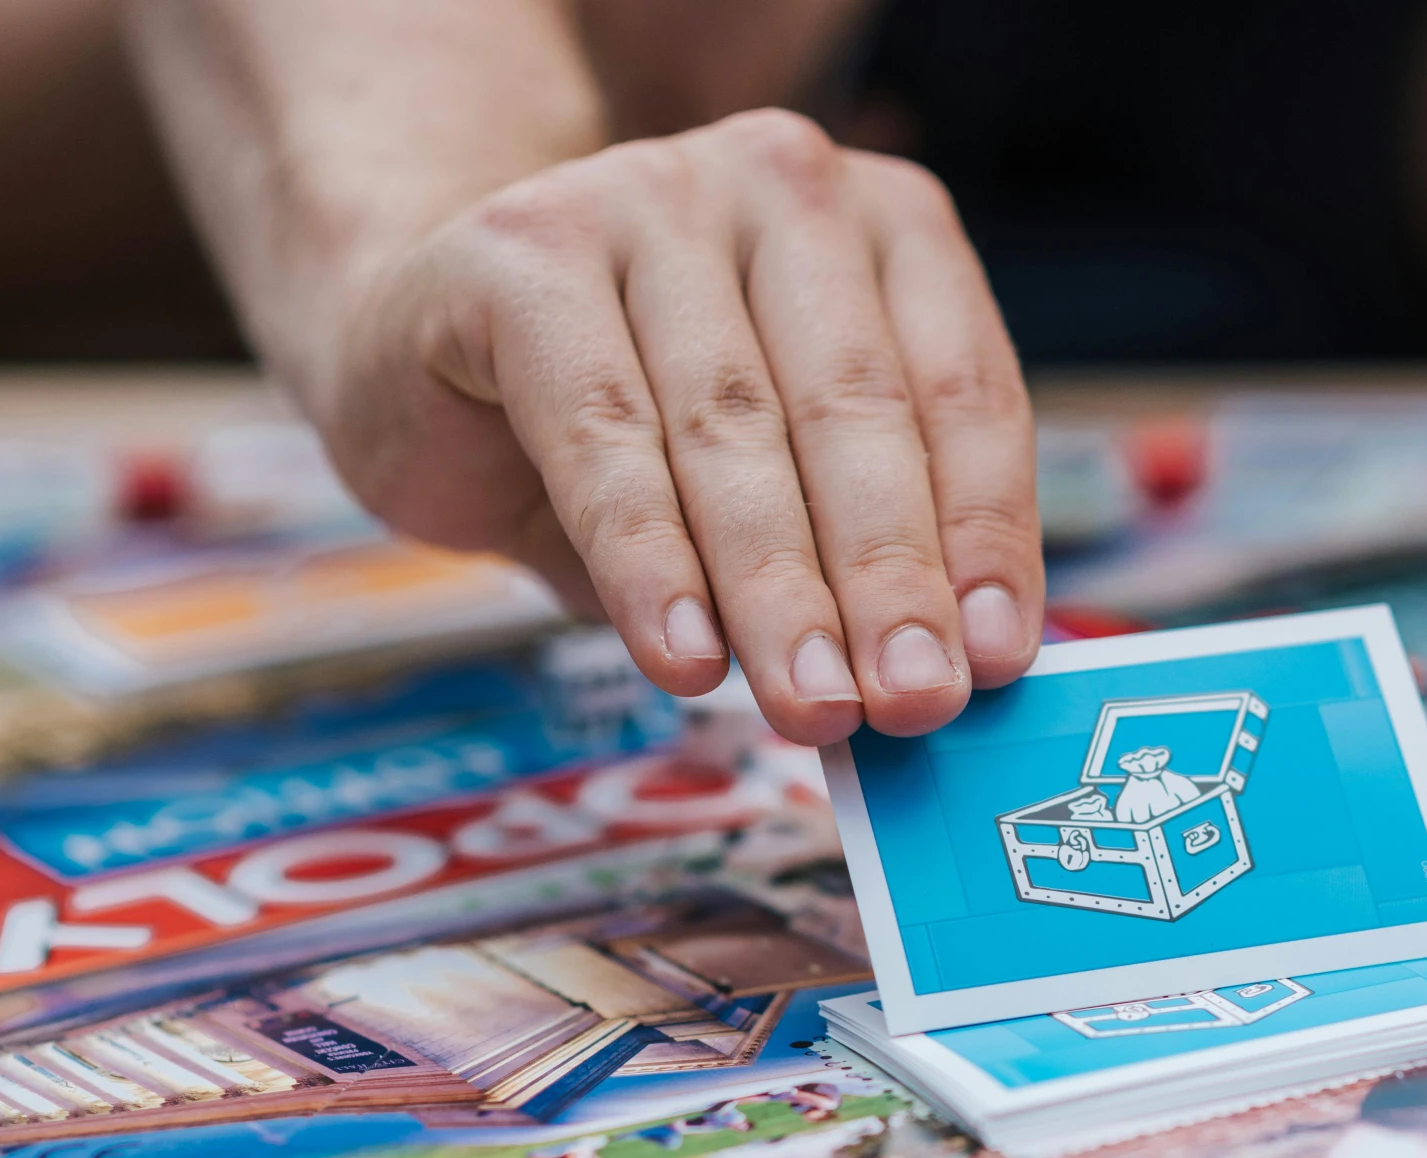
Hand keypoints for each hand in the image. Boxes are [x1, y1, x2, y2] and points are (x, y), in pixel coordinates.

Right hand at [312, 108, 1041, 742]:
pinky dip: (650, 563)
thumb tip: (947, 681)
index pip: (965, 392)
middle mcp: (784, 185)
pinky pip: (603, 436)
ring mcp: (648, 197)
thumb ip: (868, 552)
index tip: (998, 660)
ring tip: (814, 705)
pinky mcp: (521, 251)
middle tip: (914, 702)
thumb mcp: (786, 477)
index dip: (987, 536)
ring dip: (780, 591)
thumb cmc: (644, 420)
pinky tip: (685, 659)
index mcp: (890, 224)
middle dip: (891, 578)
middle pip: (855, 411)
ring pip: (733, 429)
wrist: (428, 339)